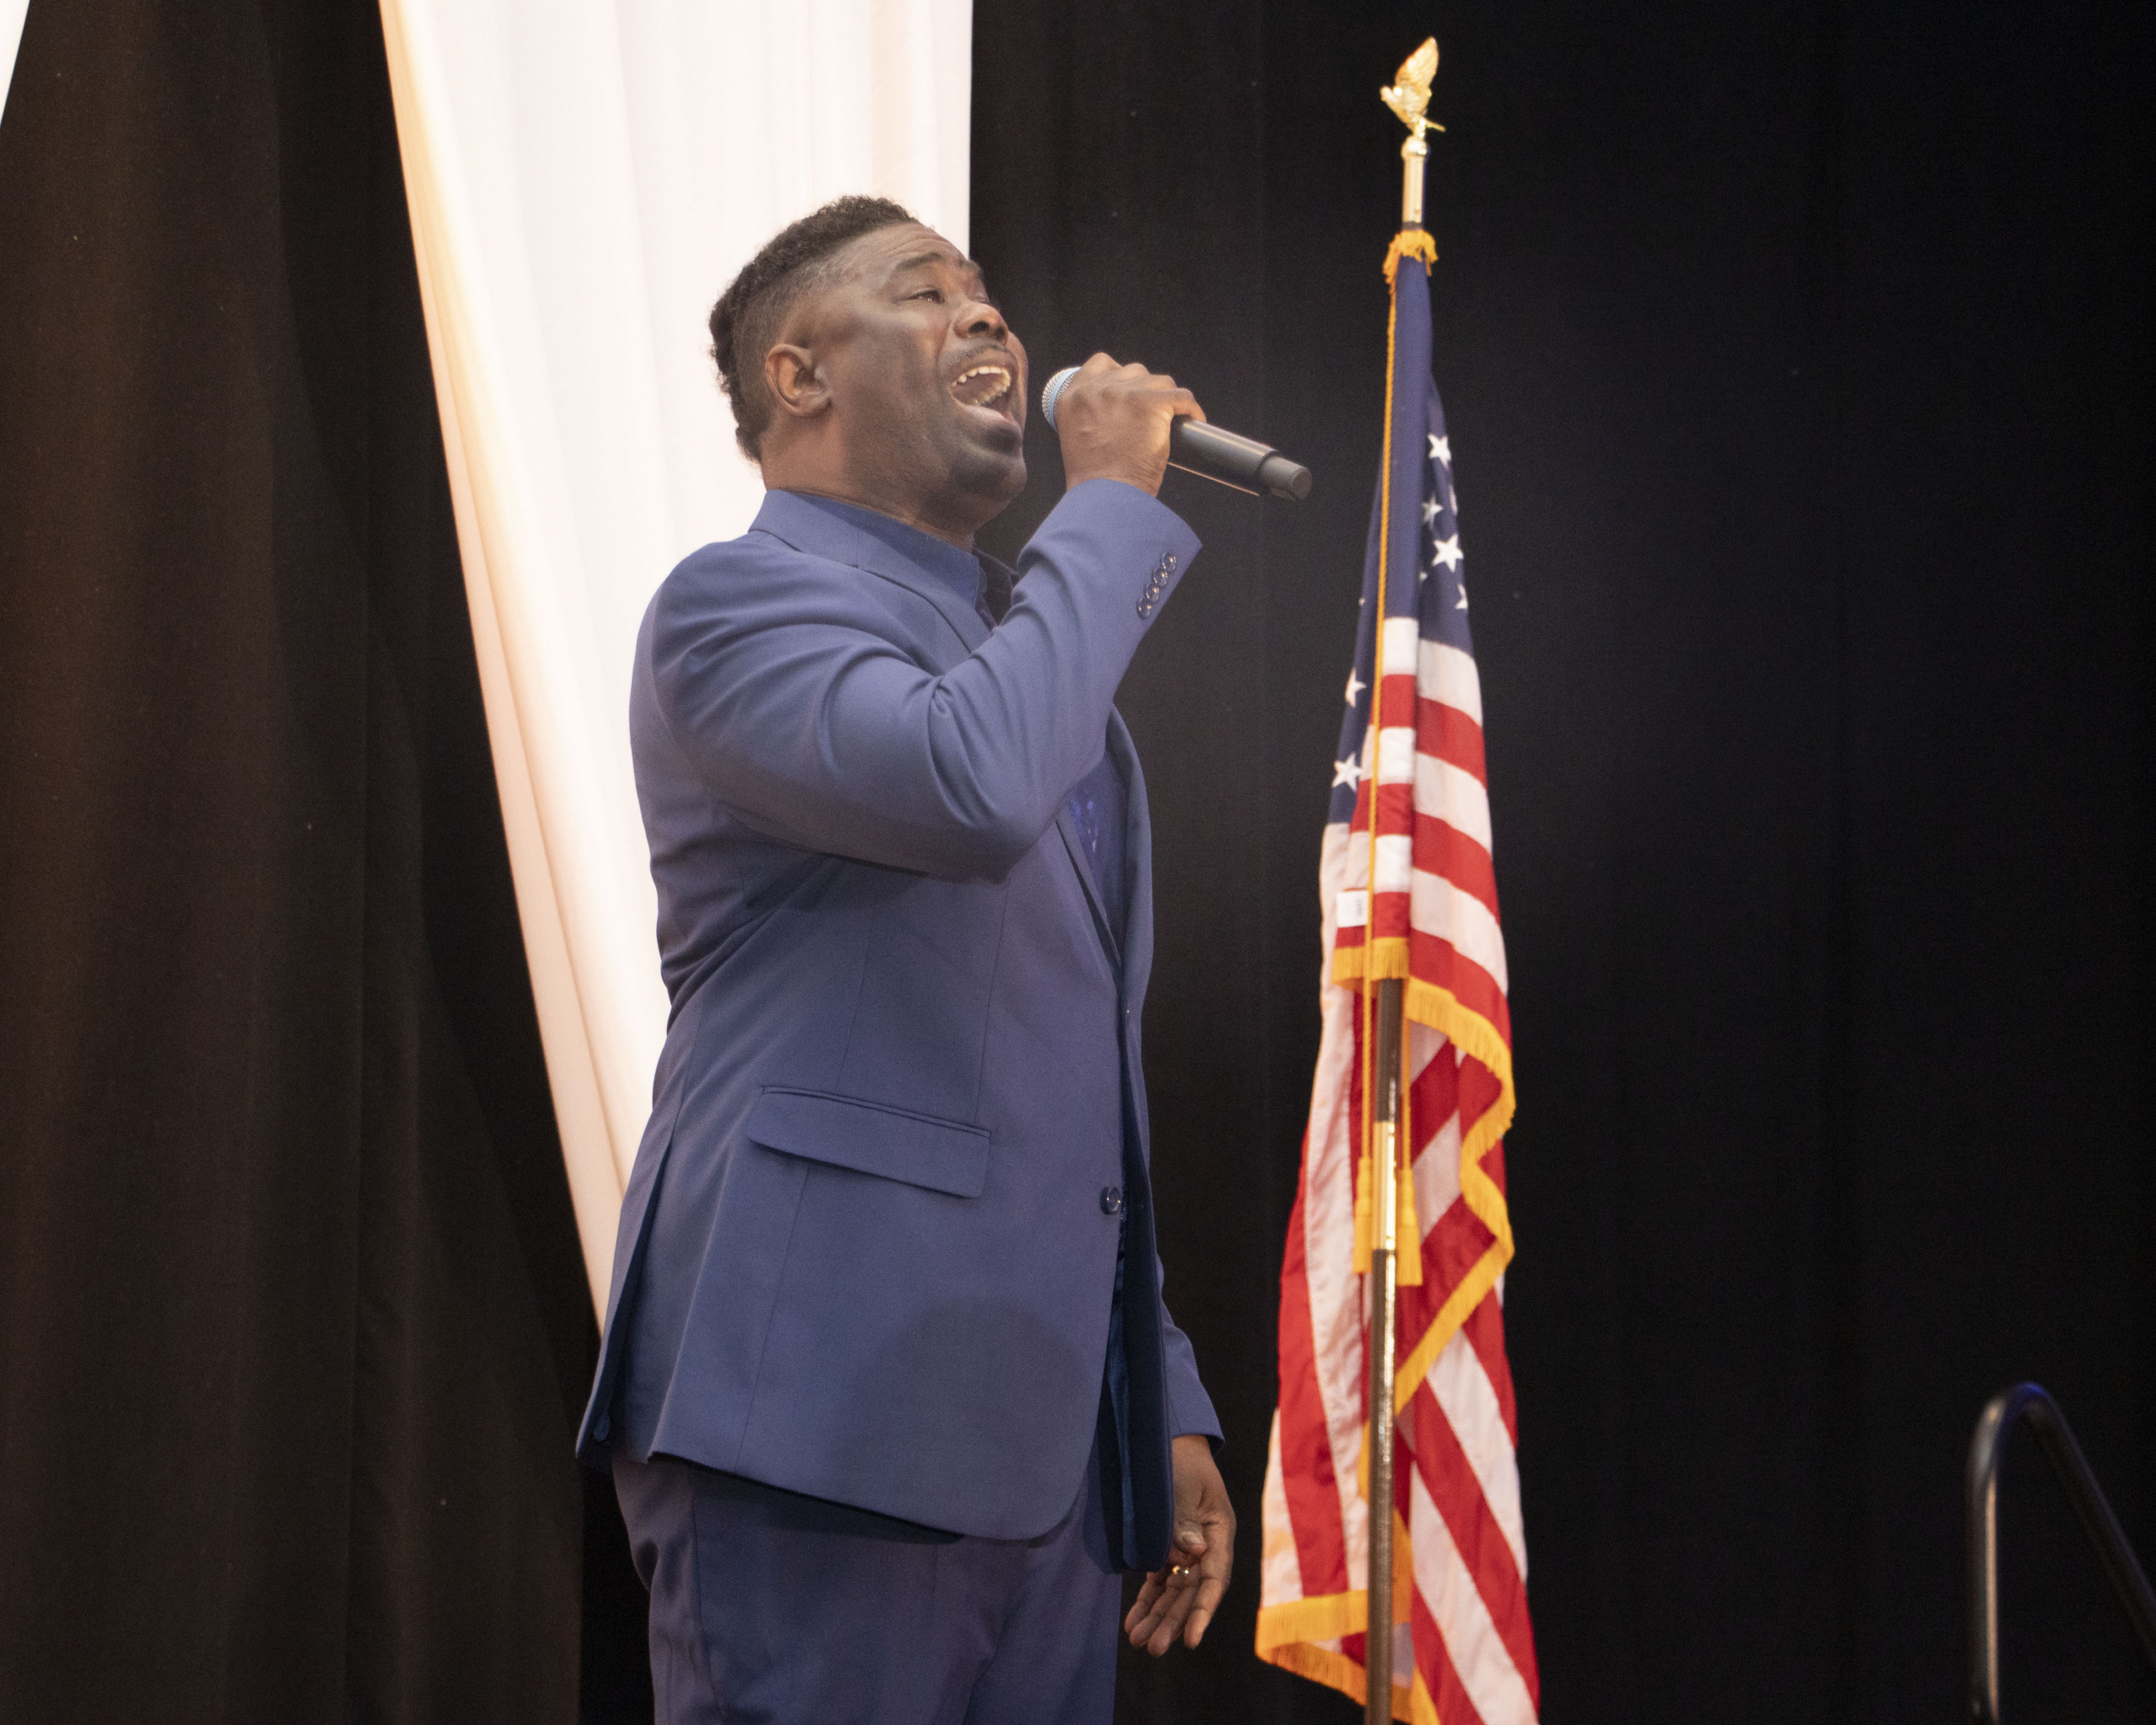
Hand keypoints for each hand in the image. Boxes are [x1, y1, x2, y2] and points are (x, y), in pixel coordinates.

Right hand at [1053, 352, 1204, 496]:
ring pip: (1158, 382)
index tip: (1132, 391)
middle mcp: (1096, 389)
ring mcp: (1124, 393)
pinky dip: (1191, 408)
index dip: (1120, 375)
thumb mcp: (1078, 438)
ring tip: (1170, 421)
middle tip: (1152, 415)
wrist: (1106, 499)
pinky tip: (1193, 420)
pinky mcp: (1151, 401)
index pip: (1100, 364)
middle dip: (1145, 390)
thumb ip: (1091, 416)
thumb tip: (1120, 410)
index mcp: (1073, 397)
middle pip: (1133, 371)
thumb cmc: (1095, 482)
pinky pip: (1181, 395)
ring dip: (1166, 399)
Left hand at [1124, 1434, 1234, 1653]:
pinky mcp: (1168, 1547)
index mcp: (1219, 1530)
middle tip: (1152, 1648)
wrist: (1167, 1438)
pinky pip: (1159, 1579)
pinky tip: (1134, 1622)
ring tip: (1138, 1641)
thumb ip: (1185, 1519)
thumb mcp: (1184, 1484)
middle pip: (1192, 1592)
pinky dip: (1147, 1600)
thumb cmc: (1179, 1458)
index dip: (1203, 1611)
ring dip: (1158, 1616)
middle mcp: (1206, 1545)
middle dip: (1173, 1621)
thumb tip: (1194, 1553)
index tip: (1191, 1640)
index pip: (1214, 1579)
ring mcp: (1187, 1548)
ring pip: (1174, 1591)